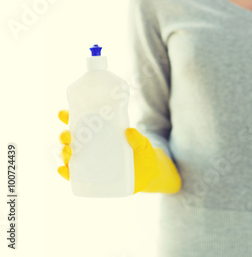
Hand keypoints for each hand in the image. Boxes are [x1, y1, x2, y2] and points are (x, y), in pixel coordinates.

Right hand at [57, 110, 180, 193]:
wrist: (149, 175)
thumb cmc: (143, 154)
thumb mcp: (142, 144)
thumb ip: (137, 138)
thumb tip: (129, 131)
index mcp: (101, 134)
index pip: (81, 123)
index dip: (69, 118)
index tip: (63, 113)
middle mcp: (91, 147)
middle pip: (71, 140)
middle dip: (64, 136)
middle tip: (67, 135)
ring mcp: (90, 162)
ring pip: (70, 157)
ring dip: (64, 153)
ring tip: (67, 151)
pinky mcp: (92, 178)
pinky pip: (74, 176)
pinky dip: (66, 173)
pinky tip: (62, 170)